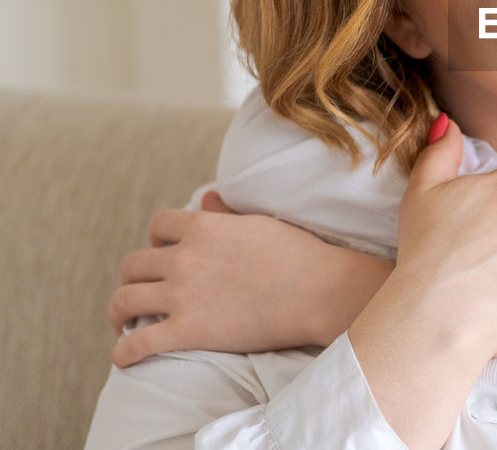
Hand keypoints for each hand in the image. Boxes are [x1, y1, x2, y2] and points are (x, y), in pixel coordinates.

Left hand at [109, 191, 390, 366]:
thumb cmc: (298, 254)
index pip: (157, 225)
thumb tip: (207, 199)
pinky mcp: (188, 331)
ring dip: (119, 313)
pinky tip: (124, 358)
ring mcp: (182, 296)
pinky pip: (138, 344)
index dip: (157, 240)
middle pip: (133, 264)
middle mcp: (184, 258)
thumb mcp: (258, 222)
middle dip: (135, 278)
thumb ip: (225, 214)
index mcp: (203, 227)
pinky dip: (124, 353)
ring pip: (124, 300)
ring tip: (125, 322)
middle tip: (144, 291)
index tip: (165, 254)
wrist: (318, 291)